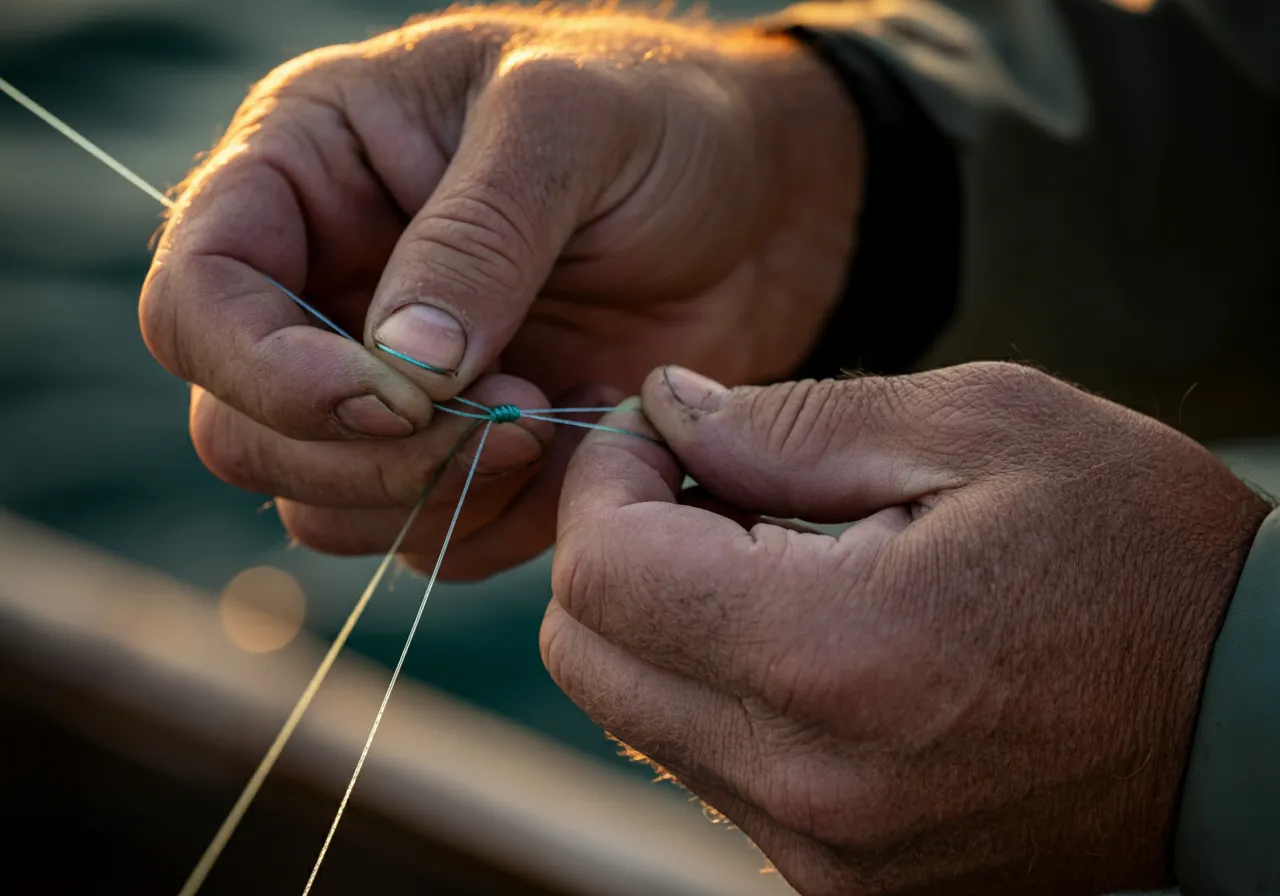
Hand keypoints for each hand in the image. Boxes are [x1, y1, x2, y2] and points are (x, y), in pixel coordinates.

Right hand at [137, 8, 861, 576]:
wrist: (763, 209)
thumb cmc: (661, 122)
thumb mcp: (569, 121)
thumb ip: (477, 235)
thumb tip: (400, 369)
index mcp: (306, 174)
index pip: (195, 301)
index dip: (264, 370)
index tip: (391, 398)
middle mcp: (323, 290)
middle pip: (240, 429)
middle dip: (366, 451)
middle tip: (509, 408)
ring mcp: (385, 388)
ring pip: (319, 506)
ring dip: (429, 495)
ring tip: (547, 415)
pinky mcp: (457, 460)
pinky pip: (421, 544)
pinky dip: (487, 523)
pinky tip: (568, 448)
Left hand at [543, 361, 1269, 894]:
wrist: (1249, 719)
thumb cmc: (1137, 554)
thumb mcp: (982, 428)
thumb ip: (792, 420)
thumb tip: (668, 409)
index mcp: (836, 656)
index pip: (603, 575)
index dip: (600, 480)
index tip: (653, 432)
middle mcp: (809, 782)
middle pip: (588, 657)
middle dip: (612, 545)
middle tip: (695, 480)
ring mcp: (822, 853)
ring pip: (634, 717)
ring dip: (658, 615)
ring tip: (755, 546)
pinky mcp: (841, 880)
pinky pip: (707, 768)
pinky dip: (709, 683)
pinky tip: (788, 623)